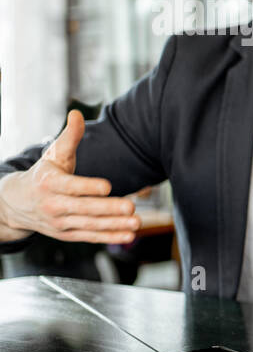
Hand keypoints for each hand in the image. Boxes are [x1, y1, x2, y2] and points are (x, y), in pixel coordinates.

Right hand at [0, 110, 139, 243]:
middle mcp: (53, 205)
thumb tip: (76, 114)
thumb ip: (69, 137)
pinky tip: (129, 236)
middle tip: (131, 207)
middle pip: (83, 208)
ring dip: (114, 225)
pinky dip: (109, 237)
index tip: (108, 186)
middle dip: (108, 209)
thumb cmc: (43, 175)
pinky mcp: (68, 234)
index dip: (88, 187)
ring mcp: (60, 222)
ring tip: (136, 223)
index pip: (70, 186)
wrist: (17, 203)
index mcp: (49, 183)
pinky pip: (90, 237)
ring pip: (90, 225)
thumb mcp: (53, 155)